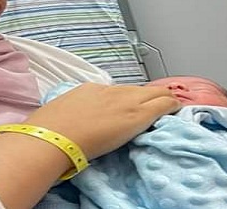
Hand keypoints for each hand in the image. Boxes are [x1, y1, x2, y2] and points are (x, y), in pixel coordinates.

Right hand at [21, 82, 180, 159]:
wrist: (53, 137)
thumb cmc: (49, 130)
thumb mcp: (60, 113)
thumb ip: (74, 113)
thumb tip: (74, 121)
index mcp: (89, 90)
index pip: (117, 92)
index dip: (127, 100)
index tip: (130, 108)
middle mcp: (109, 92)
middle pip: (139, 88)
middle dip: (151, 95)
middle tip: (159, 104)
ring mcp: (125, 102)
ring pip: (155, 92)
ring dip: (162, 99)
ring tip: (170, 107)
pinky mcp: (137, 116)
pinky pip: (162, 104)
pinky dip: (171, 105)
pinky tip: (177, 109)